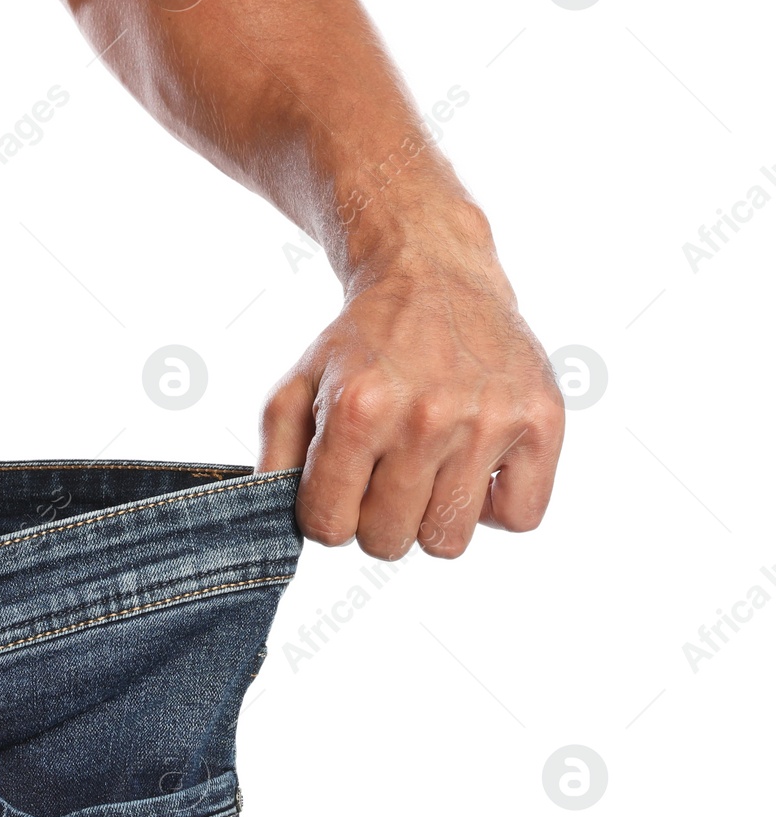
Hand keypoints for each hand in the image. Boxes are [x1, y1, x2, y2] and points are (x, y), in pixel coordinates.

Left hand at [258, 232, 563, 558]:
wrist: (434, 275)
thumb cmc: (365, 340)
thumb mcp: (299, 382)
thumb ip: (276, 453)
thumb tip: (274, 518)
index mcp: (358, 409)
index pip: (328, 524)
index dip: (325, 515)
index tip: (336, 488)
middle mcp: (425, 418)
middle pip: (387, 541)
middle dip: (374, 517)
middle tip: (382, 474)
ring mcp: (488, 421)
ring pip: (448, 541)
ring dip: (430, 516)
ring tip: (428, 468)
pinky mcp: (541, 421)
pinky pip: (519, 518)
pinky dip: (495, 507)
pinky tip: (474, 466)